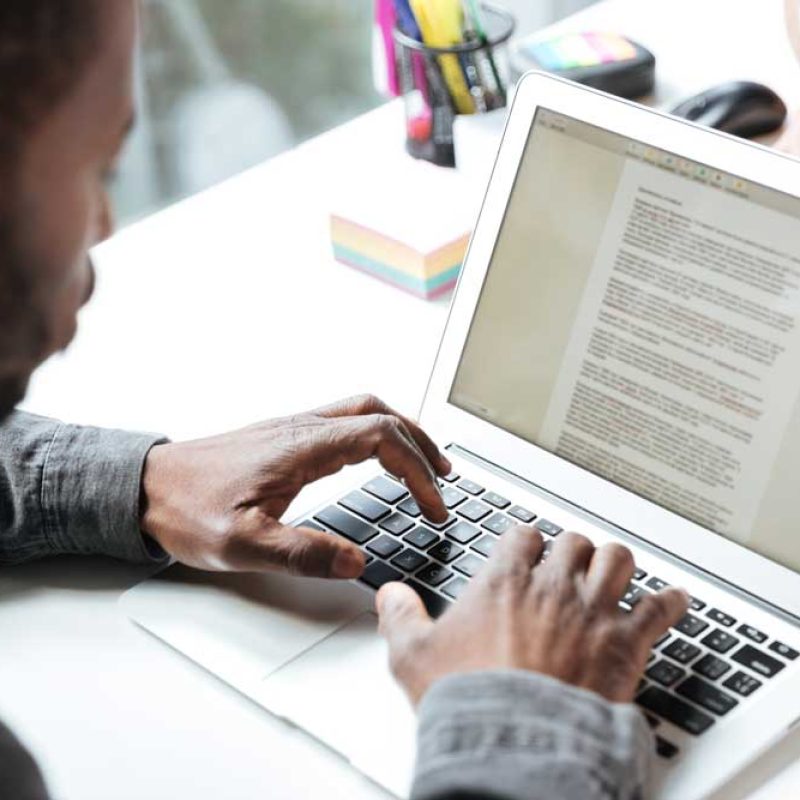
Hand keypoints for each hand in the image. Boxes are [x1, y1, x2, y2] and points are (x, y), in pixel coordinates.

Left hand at [140, 394, 449, 577]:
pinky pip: (343, 422)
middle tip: (444, 476)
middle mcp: (302, 428)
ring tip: (422, 464)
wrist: (144, 487)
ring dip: (399, 432)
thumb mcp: (241, 544)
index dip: (418, 470)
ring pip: (362, 411)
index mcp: (302, 446)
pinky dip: (374, 435)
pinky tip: (373, 460)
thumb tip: (356, 562)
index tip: (432, 505)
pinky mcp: (282, 438)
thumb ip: (301, 553)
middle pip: (380, 413)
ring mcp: (292, 429)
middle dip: (421, 442)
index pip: (382, 438)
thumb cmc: (186, 510)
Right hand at [378, 527, 688, 704]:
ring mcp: (593, 610)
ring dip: (616, 564)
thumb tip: (389, 595)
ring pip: (617, 560)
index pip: (523, 535)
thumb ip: (400, 618)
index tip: (527, 550)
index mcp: (505, 581)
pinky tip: (674, 601)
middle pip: (574, 542)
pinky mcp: (626, 643)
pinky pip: (659, 609)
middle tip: (569, 565)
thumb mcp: (413, 656)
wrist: (516, 739)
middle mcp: (552, 586)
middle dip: (571, 551)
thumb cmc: (470, 698)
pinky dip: (670, 603)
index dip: (526, 540)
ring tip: (613, 572)